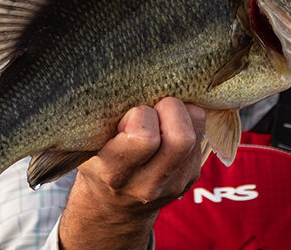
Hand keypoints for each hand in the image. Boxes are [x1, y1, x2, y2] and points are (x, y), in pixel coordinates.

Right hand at [58, 98, 207, 249]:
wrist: (112, 208)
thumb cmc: (97, 163)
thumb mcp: (88, 146)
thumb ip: (103, 121)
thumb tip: (130, 81)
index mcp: (116, 173)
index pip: (144, 137)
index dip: (139, 115)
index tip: (128, 116)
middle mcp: (148, 184)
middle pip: (181, 138)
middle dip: (169, 109)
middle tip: (153, 108)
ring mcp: (174, 183)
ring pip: (197, 132)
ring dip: (182, 113)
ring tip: (162, 115)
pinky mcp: (191, 177)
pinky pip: (202, 136)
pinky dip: (189, 122)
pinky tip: (170, 126)